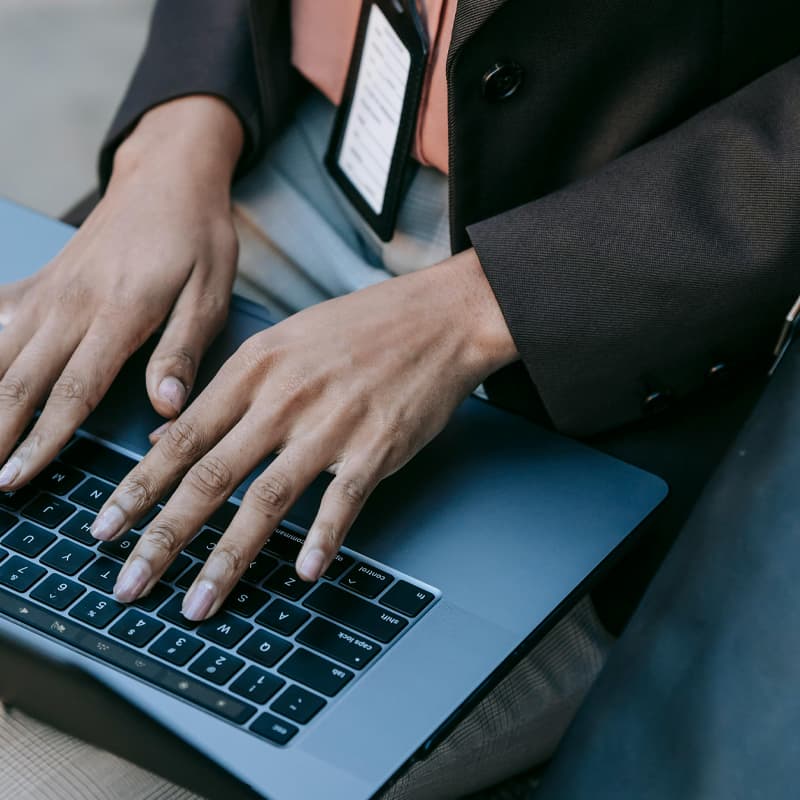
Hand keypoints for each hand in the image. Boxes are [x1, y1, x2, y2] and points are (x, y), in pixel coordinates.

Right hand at [0, 96, 242, 489]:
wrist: (170, 177)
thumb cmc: (198, 238)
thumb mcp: (210, 295)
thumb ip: (182, 351)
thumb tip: (165, 408)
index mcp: (119, 313)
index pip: (73, 389)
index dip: (42, 439)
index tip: (17, 478)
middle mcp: (71, 303)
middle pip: (21, 378)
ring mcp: (50, 289)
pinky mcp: (42, 280)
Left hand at [97, 249, 518, 619]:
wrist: (437, 317)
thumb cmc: (360, 327)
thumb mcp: (282, 342)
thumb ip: (226, 391)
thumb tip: (169, 435)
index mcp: (255, 369)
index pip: (182, 438)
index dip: (139, 487)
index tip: (104, 528)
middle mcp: (284, 399)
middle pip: (211, 476)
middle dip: (164, 537)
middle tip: (129, 583)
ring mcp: (331, 424)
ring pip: (267, 500)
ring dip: (228, 558)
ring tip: (199, 603)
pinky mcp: (377, 446)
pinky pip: (343, 503)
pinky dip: (322, 541)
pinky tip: (303, 574)